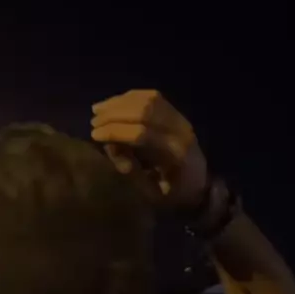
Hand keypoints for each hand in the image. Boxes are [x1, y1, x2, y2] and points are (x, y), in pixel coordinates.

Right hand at [91, 89, 207, 209]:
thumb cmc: (174, 196)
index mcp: (175, 154)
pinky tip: (114, 103)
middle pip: (145, 111)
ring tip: (98, 110)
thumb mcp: (152, 196)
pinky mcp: (177, 114)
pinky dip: (131, 98)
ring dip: (120, 103)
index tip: (95, 135)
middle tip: (94, 121)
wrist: (200, 187)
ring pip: (148, 100)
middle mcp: (180, 131)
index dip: (115, 131)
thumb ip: (132, 173)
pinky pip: (153, 97)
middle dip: (115, 114)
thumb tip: (112, 147)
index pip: (142, 134)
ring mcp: (181, 119)